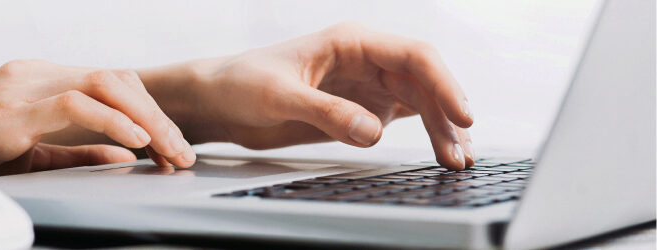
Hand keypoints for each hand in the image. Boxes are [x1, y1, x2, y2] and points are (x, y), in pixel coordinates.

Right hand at [0, 59, 195, 175]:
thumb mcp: (28, 151)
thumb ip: (75, 150)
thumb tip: (123, 155)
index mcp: (38, 78)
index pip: (110, 82)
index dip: (148, 111)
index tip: (170, 146)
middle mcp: (34, 74)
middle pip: (117, 79)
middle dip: (158, 116)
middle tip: (181, 152)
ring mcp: (21, 88)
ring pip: (104, 85)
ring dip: (146, 120)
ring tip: (168, 150)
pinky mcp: (9, 113)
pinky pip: (73, 105)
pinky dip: (111, 122)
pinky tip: (133, 142)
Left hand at [151, 22, 473, 169]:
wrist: (217, 100)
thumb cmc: (240, 83)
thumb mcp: (278, 96)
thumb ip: (325, 112)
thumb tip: (373, 132)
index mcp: (350, 42)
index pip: (413, 56)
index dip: (443, 84)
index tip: (460, 115)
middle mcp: (365, 60)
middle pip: (424, 82)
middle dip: (447, 115)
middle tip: (460, 152)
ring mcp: (366, 85)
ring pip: (420, 102)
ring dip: (441, 128)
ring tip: (456, 160)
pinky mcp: (360, 109)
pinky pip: (404, 117)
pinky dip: (425, 134)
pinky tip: (441, 152)